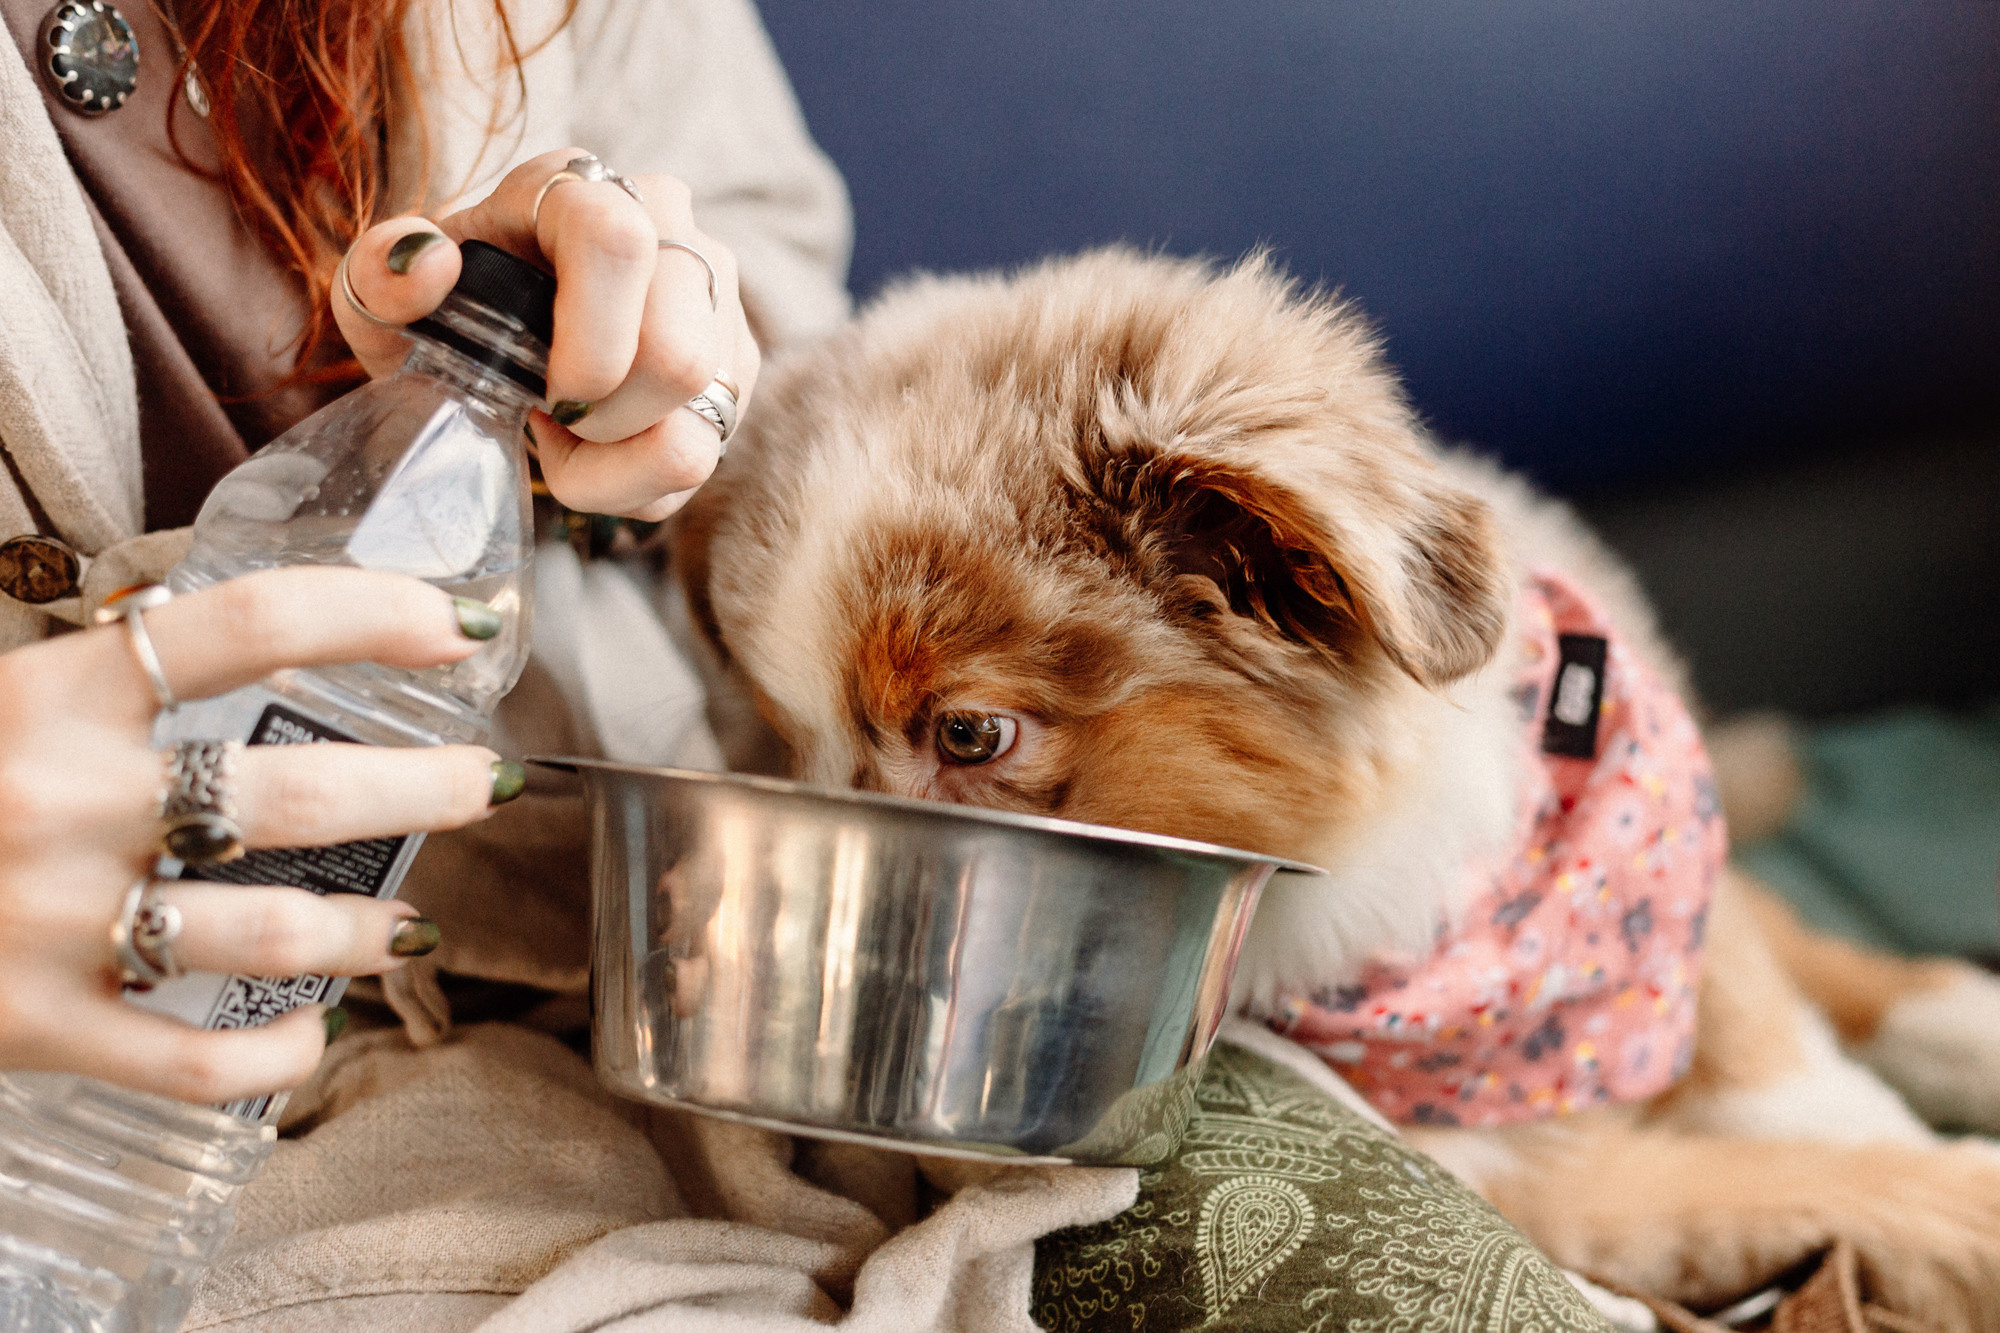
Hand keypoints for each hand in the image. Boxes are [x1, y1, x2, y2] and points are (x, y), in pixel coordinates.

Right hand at [0, 568, 522, 1103]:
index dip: (375, 612)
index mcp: (51, 691)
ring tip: (413, 930)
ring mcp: (43, 920)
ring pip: (272, 935)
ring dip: (369, 933)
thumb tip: (271, 643)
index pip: (248, 621)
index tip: (465, 625)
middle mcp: (57, 797)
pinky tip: (310, 1036)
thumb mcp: (4, 698)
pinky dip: (274, 1057)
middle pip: (297, 795)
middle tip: (487, 783)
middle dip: (424, 788)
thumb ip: (111, 680)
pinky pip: (192, 1064)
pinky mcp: (26, 1028)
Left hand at [332, 148, 760, 521]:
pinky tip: (599, 445)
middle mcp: (673, 231)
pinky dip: (636, 480)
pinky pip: (705, 455)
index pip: (617, 244)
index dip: (588, 344)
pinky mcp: (738, 366)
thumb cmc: (445, 311)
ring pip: (702, 419)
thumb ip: (378, 275)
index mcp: (582, 189)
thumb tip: (430, 262)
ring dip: (618, 462)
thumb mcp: (382, 294)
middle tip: (549, 417)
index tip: (547, 397)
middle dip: (603, 423)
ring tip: (570, 435)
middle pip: (679, 357)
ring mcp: (719, 300)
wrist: (499, 331)